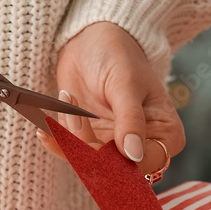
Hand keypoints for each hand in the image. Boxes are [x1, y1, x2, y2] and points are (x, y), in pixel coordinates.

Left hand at [46, 22, 184, 174]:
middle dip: (89, 147)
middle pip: (115, 169)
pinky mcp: (90, 141)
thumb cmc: (118, 54)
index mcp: (166, 134)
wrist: (91, 40)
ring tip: (67, 100)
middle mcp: (142, 146)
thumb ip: (130, 120)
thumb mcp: (126, 84)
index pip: (146, 163)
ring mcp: (114, 146)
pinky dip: (57, 144)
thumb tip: (134, 155)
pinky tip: (45, 131)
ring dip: (70, 139)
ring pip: (89, 164)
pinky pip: (72, 154)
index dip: (120, 162)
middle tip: (75, 117)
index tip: (97, 147)